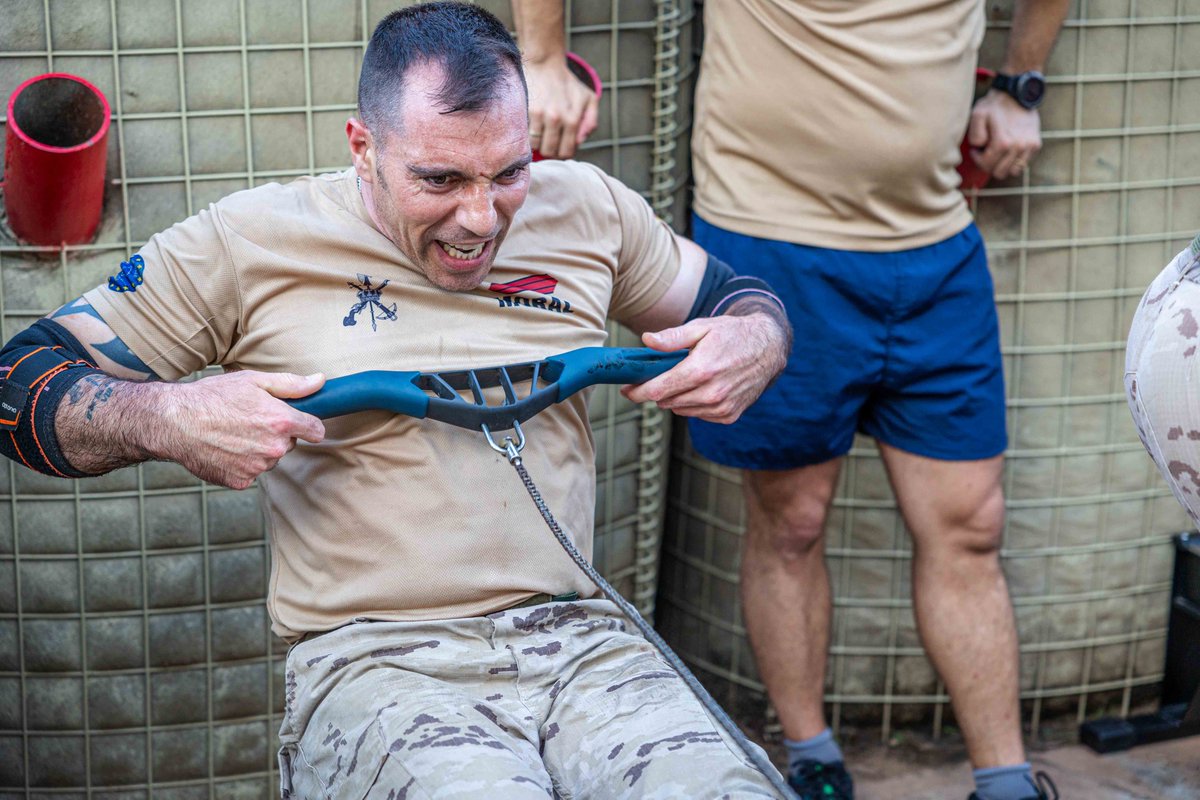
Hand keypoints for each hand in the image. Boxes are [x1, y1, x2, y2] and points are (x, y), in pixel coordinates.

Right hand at [161, 371, 325, 489]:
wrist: (174, 421)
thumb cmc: (212, 396)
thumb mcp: (253, 381)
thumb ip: (291, 384)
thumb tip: (321, 381)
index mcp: (281, 421)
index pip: (316, 431)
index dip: (310, 426)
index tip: (303, 424)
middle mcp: (274, 447)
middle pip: (289, 444)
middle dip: (276, 434)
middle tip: (249, 421)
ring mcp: (257, 466)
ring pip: (269, 458)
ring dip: (258, 450)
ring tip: (232, 433)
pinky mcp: (241, 480)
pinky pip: (250, 472)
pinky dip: (241, 463)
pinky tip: (224, 449)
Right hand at [526, 57, 598, 158]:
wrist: (545, 64)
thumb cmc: (568, 83)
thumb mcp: (588, 99)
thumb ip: (591, 121)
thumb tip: (581, 141)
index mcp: (573, 119)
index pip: (566, 152)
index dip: (563, 152)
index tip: (559, 144)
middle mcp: (557, 119)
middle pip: (550, 152)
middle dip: (550, 149)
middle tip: (548, 139)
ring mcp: (541, 115)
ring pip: (536, 146)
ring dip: (537, 143)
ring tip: (540, 132)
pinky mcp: (527, 110)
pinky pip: (525, 135)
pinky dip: (527, 135)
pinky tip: (531, 126)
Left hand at [622, 312, 788, 423]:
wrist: (768, 348)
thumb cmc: (731, 334)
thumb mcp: (701, 327)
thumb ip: (672, 337)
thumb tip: (646, 340)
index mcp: (701, 370)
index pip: (657, 390)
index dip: (637, 392)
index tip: (626, 389)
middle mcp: (712, 393)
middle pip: (666, 402)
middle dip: (656, 391)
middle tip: (657, 376)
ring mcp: (721, 407)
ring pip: (680, 410)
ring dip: (675, 397)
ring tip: (685, 377)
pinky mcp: (729, 415)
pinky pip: (698, 414)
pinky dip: (693, 404)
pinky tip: (701, 387)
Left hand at [967, 89, 1041, 179]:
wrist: (1017, 93)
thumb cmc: (994, 105)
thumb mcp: (977, 115)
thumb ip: (975, 135)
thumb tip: (980, 147)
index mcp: (1003, 142)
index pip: (986, 165)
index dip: (977, 158)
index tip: (977, 148)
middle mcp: (1018, 147)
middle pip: (999, 172)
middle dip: (989, 164)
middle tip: (986, 150)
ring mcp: (1029, 146)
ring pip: (1013, 171)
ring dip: (1003, 164)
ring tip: (997, 150)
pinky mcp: (1036, 144)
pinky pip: (1023, 164)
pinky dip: (1014, 160)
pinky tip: (1008, 148)